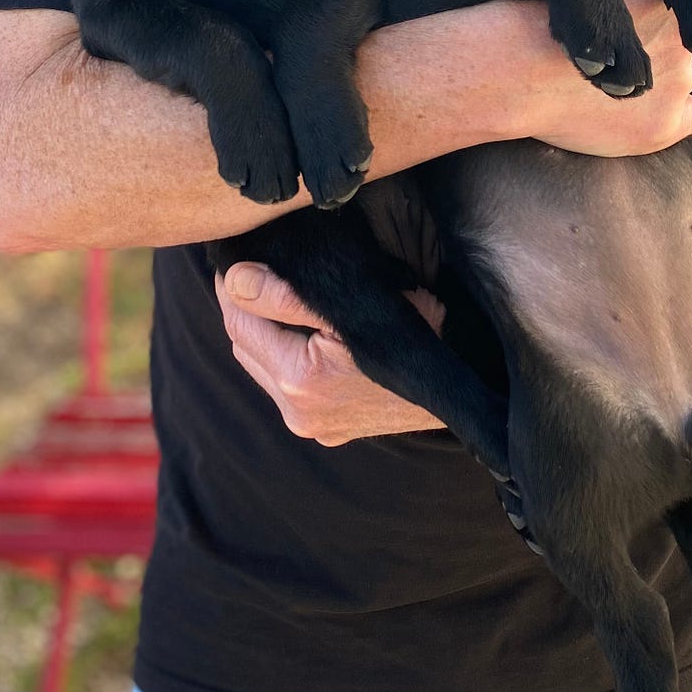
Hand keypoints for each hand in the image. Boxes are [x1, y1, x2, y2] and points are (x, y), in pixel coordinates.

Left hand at [215, 264, 446, 444]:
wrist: (457, 387)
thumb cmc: (415, 337)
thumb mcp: (354, 307)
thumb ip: (287, 297)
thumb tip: (235, 280)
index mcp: (301, 380)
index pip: (239, 324)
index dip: (234, 289)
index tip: (236, 260)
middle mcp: (298, 412)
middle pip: (244, 347)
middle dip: (248, 312)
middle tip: (261, 276)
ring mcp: (311, 426)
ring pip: (262, 368)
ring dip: (266, 338)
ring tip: (286, 307)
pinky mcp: (325, 432)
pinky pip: (285, 388)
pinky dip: (286, 360)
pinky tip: (311, 341)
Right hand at [519, 0, 691, 155]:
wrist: (488, 71)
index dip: (645, 1)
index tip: (617, 10)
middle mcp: (680, 35)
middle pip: (679, 36)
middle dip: (650, 37)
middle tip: (598, 43)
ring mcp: (674, 83)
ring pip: (681, 77)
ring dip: (655, 77)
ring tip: (598, 77)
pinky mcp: (662, 127)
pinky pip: (680, 118)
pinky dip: (656, 115)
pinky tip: (613, 104)